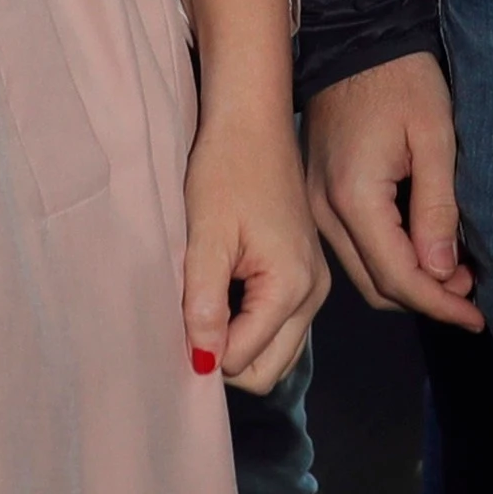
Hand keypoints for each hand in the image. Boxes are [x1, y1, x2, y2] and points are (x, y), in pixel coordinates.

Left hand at [180, 0, 325, 391]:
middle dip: (226, 359)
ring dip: (239, 344)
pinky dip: (251, 325)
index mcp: (291, 287)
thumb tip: (201, 364)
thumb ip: (204, 305)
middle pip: (268, 370)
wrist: (254, 123)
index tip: (177, 323)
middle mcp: (313, 295)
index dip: (205, 354)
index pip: (245, 360)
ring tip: (203, 307)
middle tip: (189, 322)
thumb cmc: (226, 173)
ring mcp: (315, 285)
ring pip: (277, 352)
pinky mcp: (307, 274)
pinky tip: (223, 295)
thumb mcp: (207, 238)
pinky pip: (281, 326)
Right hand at [303, 53, 480, 329]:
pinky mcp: (314, 196)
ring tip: (453, 276)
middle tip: (471, 296)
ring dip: (406, 282)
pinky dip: (386, 260)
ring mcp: (313, 206)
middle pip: (376, 285)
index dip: (440, 304)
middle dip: (426, 299)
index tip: (476, 318)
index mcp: (353, 197)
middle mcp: (323, 211)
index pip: (397, 276)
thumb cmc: (402, 80)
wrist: (353, 41)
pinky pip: (350, 248)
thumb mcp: (435, 138)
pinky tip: (420, 250)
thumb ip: (437, 209)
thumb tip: (442, 274)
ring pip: (361, 273)